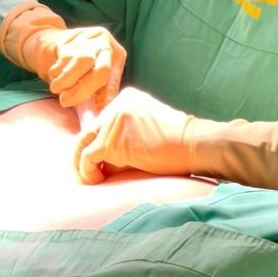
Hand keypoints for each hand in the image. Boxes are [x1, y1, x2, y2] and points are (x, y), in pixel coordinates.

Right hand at [0, 4, 126, 109]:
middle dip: (82, 89)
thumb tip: (100, 120)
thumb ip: (98, 98)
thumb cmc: (77, 70)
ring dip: (66, 80)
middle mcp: (105, 42)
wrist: (52, 46)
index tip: (94, 114)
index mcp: (116, 55)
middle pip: (101, 68)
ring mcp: (88, 37)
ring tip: (56, 89)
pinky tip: (54, 75)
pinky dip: (57, 71)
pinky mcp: (70, 35)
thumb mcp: (92, 82)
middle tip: (65, 101)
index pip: (112, 78)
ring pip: (82, 61)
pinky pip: (65, 56)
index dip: (103, 97)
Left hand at [73, 87, 193, 183]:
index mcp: (127, 97)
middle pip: (87, 131)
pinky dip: (88, 173)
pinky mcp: (112, 140)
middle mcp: (117, 104)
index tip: (100, 163)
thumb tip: (97, 159)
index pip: (100, 121)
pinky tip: (99, 180)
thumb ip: (123, 134)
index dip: (96, 144)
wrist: (195, 144)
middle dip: (83, 155)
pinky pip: (87, 158)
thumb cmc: (177, 144)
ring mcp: (113, 120)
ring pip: (82, 145)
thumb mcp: (146, 129)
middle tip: (90, 174)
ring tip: (97, 179)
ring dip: (85, 167)